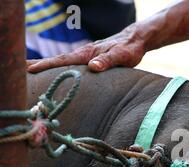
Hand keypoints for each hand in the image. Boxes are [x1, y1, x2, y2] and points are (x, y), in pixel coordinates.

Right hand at [27, 24, 145, 72]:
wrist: (136, 40)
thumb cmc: (129, 49)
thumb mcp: (121, 56)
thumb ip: (108, 61)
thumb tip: (92, 67)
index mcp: (87, 53)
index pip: (63, 60)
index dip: (47, 65)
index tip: (30, 69)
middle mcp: (84, 54)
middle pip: (58, 60)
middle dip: (40, 64)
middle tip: (21, 69)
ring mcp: (86, 56)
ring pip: (63, 62)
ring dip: (47, 65)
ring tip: (30, 70)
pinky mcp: (91, 59)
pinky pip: (71, 64)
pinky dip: (60, 67)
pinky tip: (55, 72)